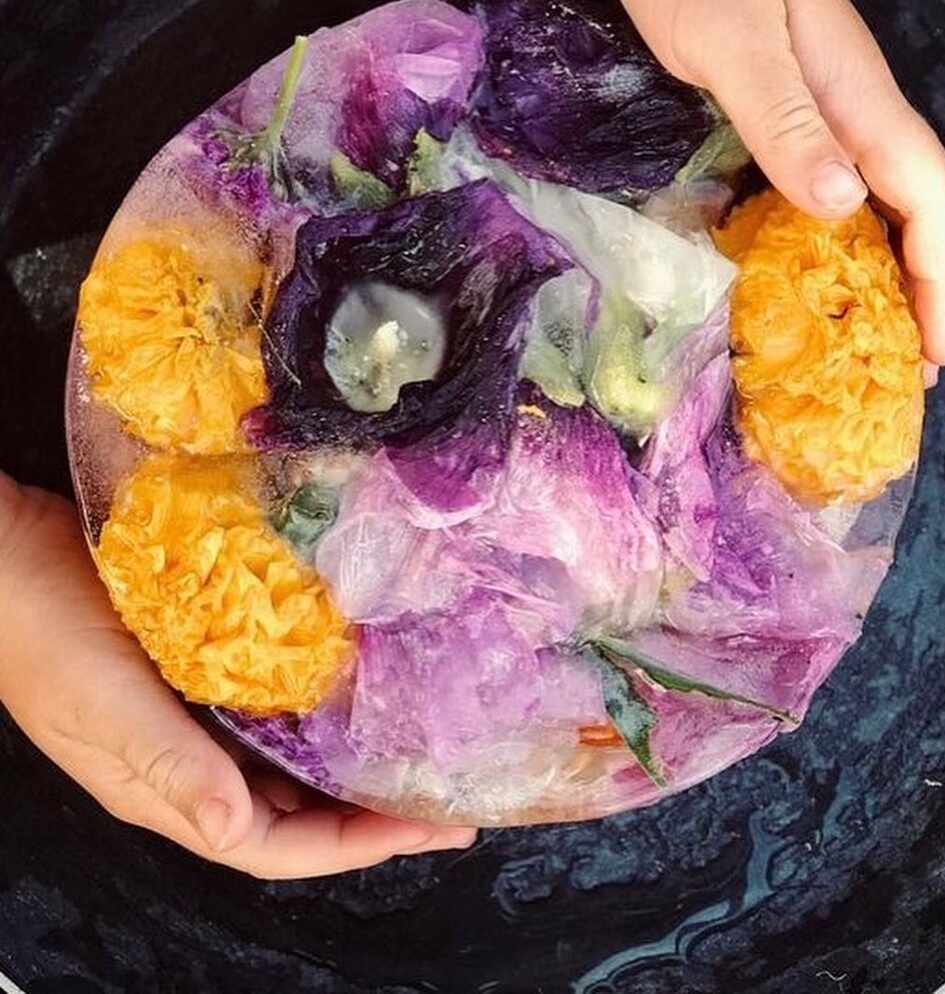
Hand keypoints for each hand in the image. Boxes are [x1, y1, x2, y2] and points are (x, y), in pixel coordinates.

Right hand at [0, 474, 474, 877]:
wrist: (6, 554)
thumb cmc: (40, 632)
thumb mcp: (102, 705)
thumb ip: (170, 763)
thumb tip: (235, 828)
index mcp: (165, 789)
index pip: (276, 845)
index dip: (353, 845)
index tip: (427, 829)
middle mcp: (186, 762)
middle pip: (293, 810)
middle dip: (367, 813)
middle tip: (444, 798)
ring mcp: (191, 714)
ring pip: (285, 759)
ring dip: (345, 761)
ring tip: (412, 748)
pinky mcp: (196, 665)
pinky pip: (268, 700)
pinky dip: (313, 701)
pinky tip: (350, 680)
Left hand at [163, 0, 944, 378]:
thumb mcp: (733, 43)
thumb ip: (786, 123)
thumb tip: (843, 207)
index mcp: (854, 90)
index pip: (927, 195)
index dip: (942, 277)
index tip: (937, 352)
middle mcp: (848, 96)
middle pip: (912, 201)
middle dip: (922, 283)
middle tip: (905, 365)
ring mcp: (814, 93)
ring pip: (868, 192)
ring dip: (877, 264)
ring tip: (862, 334)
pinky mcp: (776, 93)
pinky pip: (819, 175)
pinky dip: (824, 229)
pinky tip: (799, 263)